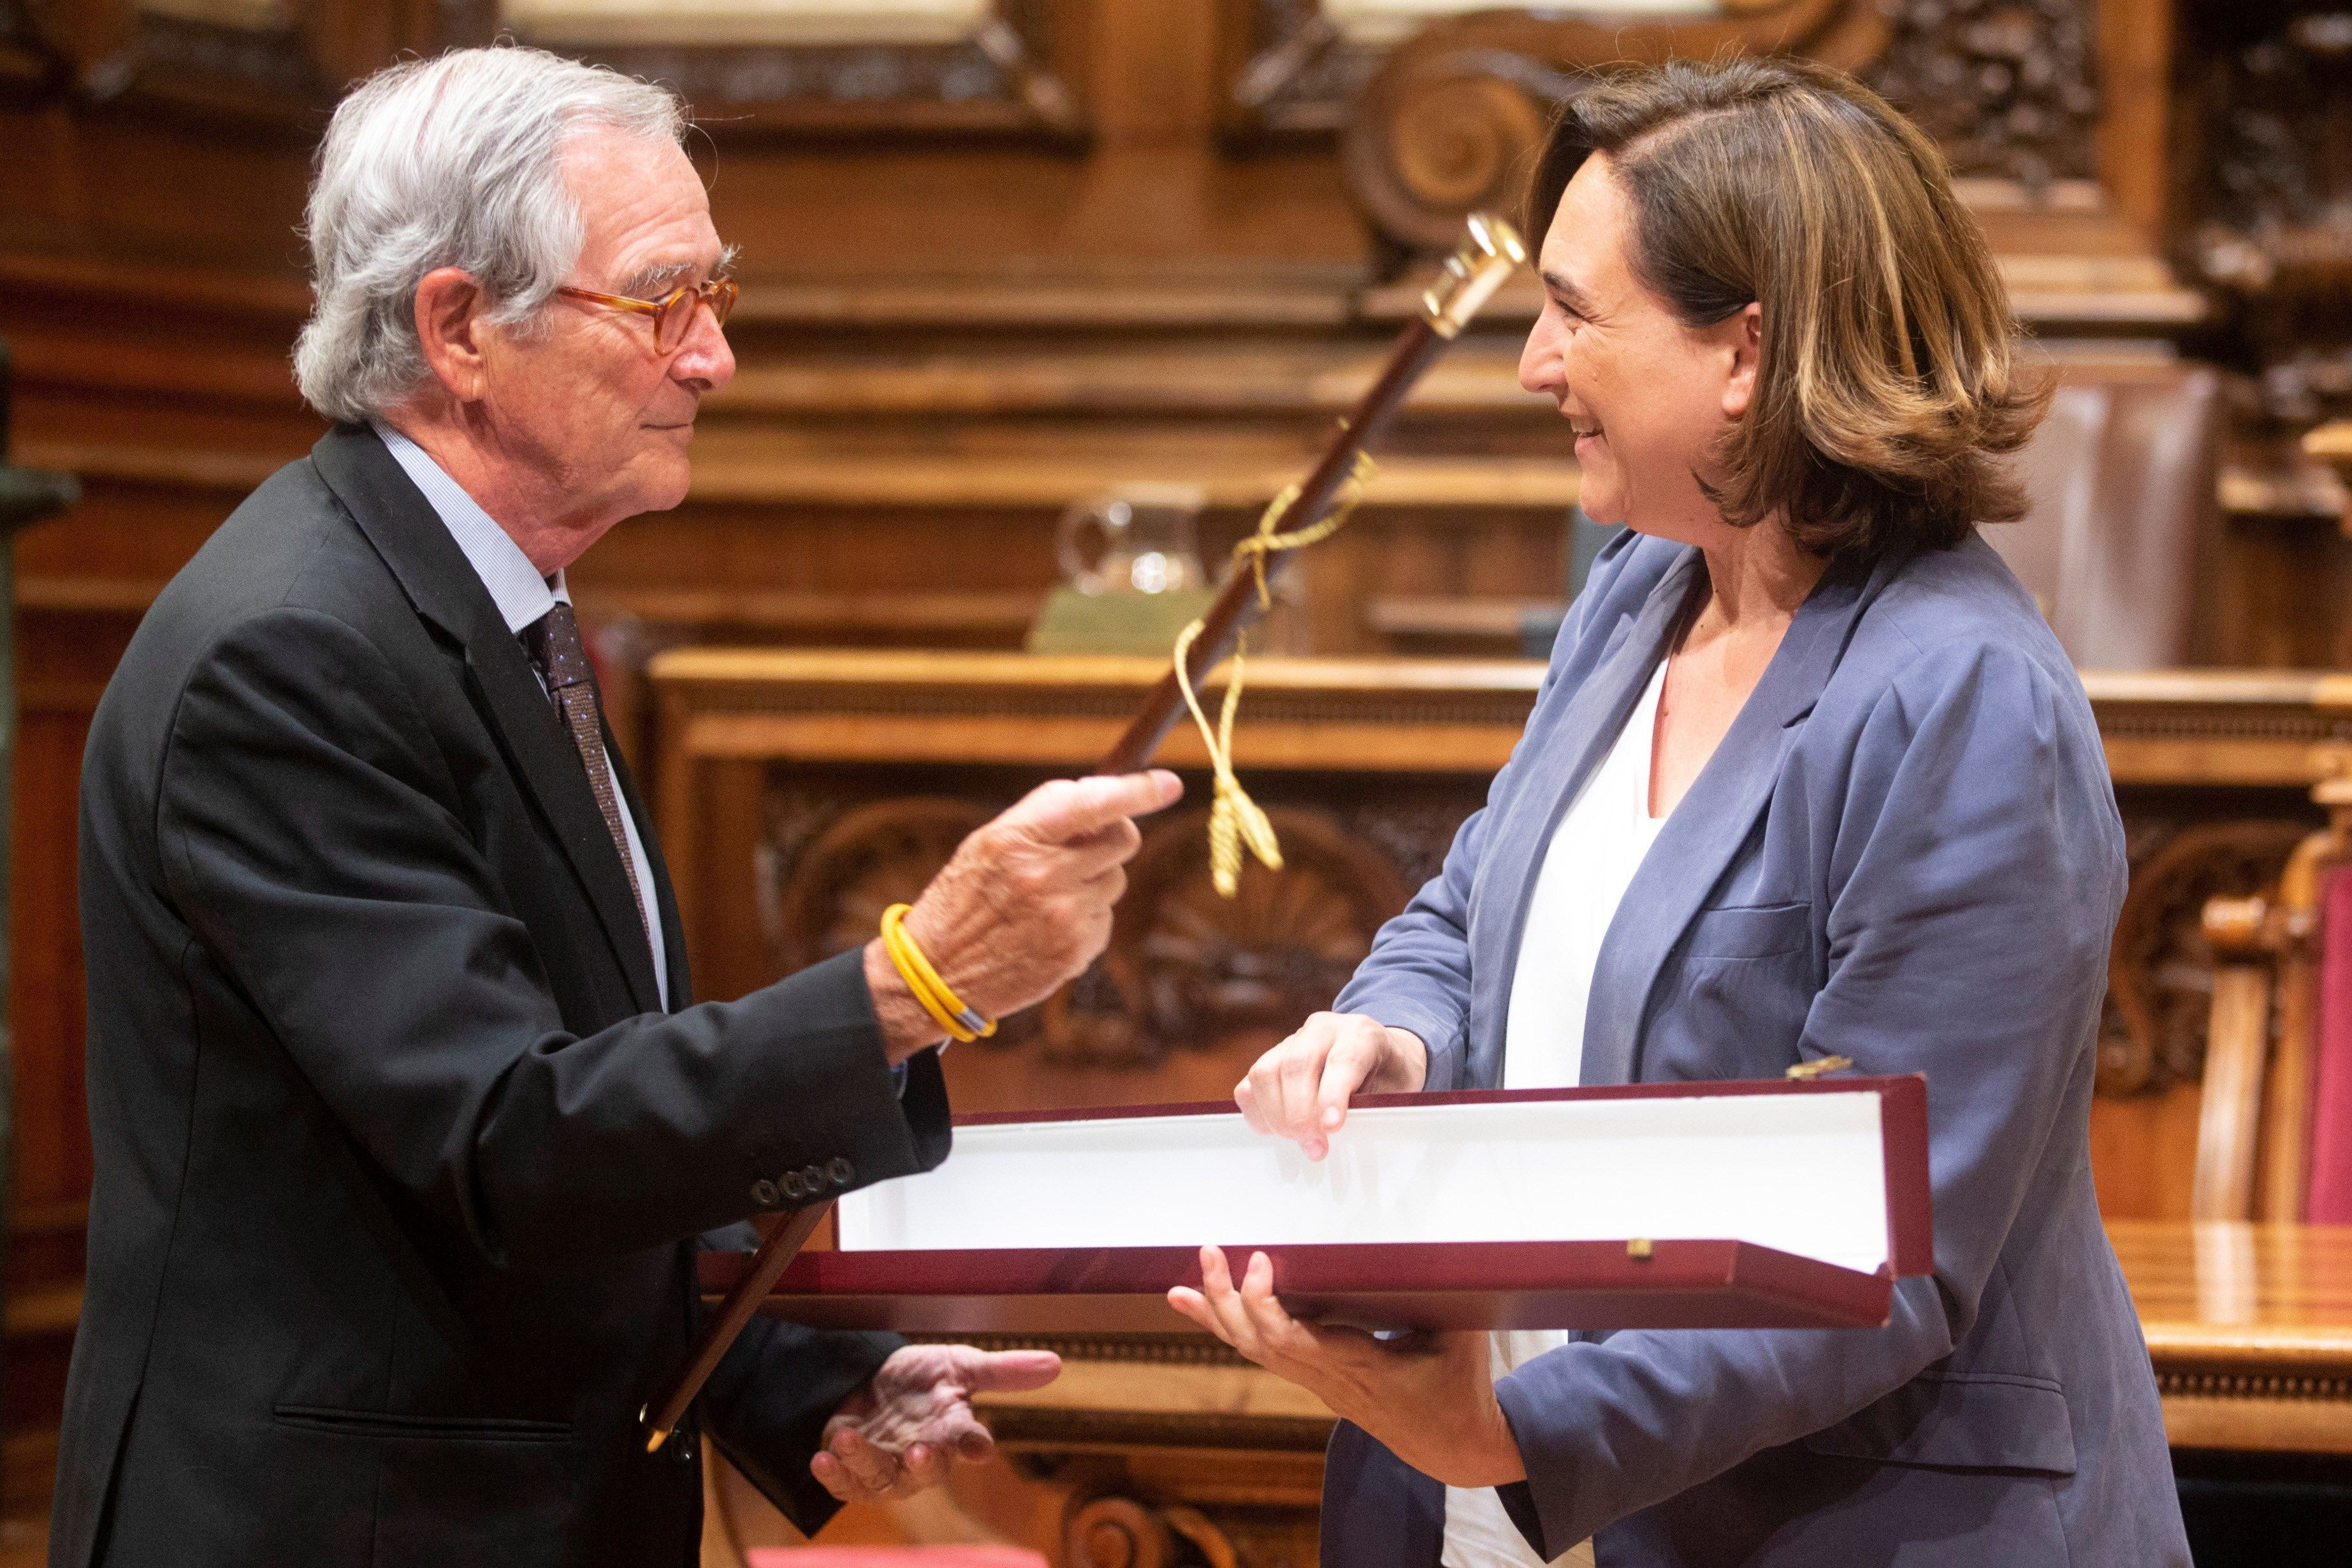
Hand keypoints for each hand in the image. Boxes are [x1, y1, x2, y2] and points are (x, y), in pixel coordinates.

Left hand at [809, 1343, 1060, 1503]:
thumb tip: (1056, 1363)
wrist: (870, 1380)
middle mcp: (922, 1455)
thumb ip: (1002, 1371)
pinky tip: (822, 1457)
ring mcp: (886, 1467)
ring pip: (881, 1478)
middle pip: (927, 1471)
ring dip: (864, 1461)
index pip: (968, 1441)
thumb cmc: (922, 1379)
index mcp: (952, 1431)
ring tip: (847, 1436)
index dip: (972, 1443)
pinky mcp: (852, 1471)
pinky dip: (832, 1473)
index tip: (976, 1446)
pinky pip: (844, 1483)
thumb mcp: (959, 1365)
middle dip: (922, 1464)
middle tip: (916, 1450)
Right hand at [864, 771, 1181, 1060]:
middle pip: (1122, 842)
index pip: (1093, 803)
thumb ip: (1045, 820)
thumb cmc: (965, 898)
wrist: (939, 973)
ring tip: (1047, 899)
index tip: (1169, 784)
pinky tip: (1047, 929)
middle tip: (1084, 848)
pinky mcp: (1075, 951)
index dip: (1138, 791)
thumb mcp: (988, 844)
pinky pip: (1105, 919)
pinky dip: (1085, 920)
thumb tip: (1109, 800)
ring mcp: (1063, 917)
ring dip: (1093, 884)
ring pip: (1116, 882)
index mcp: (1017, 838)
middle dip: (1112, 839)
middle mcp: (1044, 875)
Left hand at [1167, 1245, 1521, 1488]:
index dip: (1268, 1306)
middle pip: (1263, 1344)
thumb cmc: (1458, 1385)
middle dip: (1228, 1300)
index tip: (1259, 1261)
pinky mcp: (1316, 1380)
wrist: (1452, 1445)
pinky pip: (1264, 1355)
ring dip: (1216, 1317)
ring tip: (1178, 1289)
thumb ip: (1448, 1291)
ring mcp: (1319, 1383)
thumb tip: (1449, 1241)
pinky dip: (1231, 1329)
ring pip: (1256, 1352)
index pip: (1299, 1341)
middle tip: (1209, 1252)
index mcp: (1363, 1366)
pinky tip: (1201, 1308)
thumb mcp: (1462, 1338)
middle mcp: (1330, 1378)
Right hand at [1236, 1012, 1427, 1159]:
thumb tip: (1340, 1137)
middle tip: (1315, 1147)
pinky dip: (1258, 1113)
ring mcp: (1292, 1041)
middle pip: (1296, 1064)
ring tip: (1299, 1140)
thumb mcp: (1397, 1091)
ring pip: (1265, 1072)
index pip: (1343, 1059)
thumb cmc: (1389, 1077)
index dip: (1333, 1095)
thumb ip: (1373, 1109)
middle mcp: (1323, 1029)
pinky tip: (1278, 1130)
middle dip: (1300, 1113)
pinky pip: (1249, 1085)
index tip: (1331, 1127)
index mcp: (1361, 1033)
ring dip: (1277, 1116)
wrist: (1383, 1055)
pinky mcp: (1271, 1057)